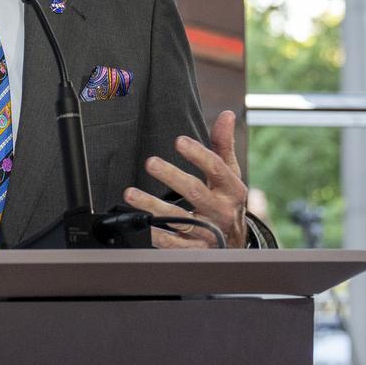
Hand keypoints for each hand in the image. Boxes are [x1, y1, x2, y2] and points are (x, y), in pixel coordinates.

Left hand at [123, 111, 247, 248]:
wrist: (235, 243)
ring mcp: (208, 232)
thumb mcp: (229, 174)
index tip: (179, 141)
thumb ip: (223, 145)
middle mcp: (221, 211)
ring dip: (152, 206)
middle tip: (150, 162)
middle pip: (196, 192)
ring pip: (179, 219)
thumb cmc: (226, 200)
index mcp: (232, 190)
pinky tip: (139, 224)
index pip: (216, 169)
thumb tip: (226, 114)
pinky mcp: (194, 250)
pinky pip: (172, 243)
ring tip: (129, 193)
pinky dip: (155, 235)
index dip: (199, 154)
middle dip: (172, 177)